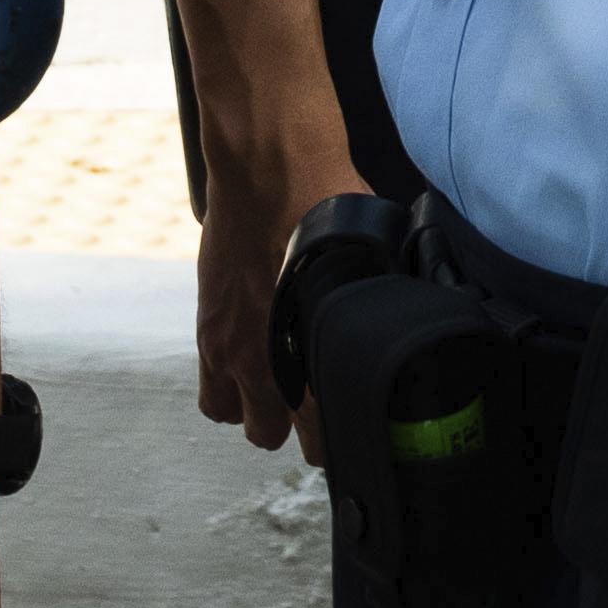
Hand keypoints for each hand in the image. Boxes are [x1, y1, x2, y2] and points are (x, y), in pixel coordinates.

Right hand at [193, 96, 363, 447]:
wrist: (269, 169)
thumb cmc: (327, 205)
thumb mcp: (368, 260)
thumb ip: (370, 309)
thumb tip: (401, 322)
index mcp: (312, 352)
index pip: (323, 437)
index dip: (340, 437)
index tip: (353, 423)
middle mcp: (264, 362)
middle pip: (274, 437)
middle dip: (296, 427)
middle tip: (315, 402)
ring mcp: (229, 349)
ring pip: (237, 419)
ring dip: (257, 411)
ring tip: (280, 386)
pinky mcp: (207, 328)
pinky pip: (210, 389)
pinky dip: (227, 388)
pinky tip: (252, 362)